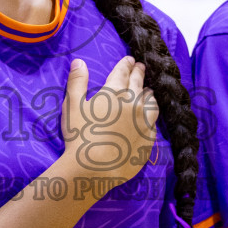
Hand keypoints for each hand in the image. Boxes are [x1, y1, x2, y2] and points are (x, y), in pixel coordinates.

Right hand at [59, 56, 159, 181]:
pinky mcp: (149, 138)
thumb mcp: (72, 106)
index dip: (126, 64)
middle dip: (139, 72)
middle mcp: (134, 103)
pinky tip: (150, 115)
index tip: (130, 59)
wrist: (95, 168)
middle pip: (139, 83)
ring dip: (149, 93)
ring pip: (151, 101)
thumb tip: (79, 61)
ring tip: (149, 90)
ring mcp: (144, 121)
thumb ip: (77, 82)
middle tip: (141, 66)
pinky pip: (154, 122)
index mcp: (115, 92)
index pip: (123, 72)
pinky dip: (152, 114)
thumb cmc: (80, 136)